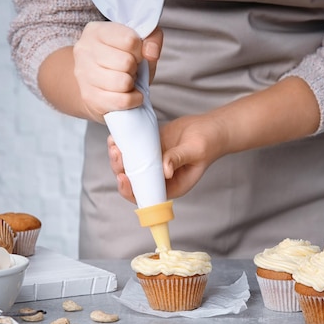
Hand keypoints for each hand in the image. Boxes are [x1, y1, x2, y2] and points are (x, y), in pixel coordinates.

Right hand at [73, 22, 162, 122]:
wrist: (97, 86)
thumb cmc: (121, 61)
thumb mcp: (139, 44)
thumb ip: (152, 39)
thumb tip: (151, 54)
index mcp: (96, 31)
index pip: (130, 40)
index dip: (139, 51)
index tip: (134, 55)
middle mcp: (85, 50)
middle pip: (126, 62)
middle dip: (134, 68)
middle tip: (128, 70)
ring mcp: (84, 75)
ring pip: (123, 82)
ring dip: (131, 84)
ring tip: (125, 81)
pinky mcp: (89, 97)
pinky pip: (122, 101)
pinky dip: (133, 100)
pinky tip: (129, 94)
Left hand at [107, 113, 227, 202]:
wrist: (209, 128)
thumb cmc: (208, 143)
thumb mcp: (195, 151)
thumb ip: (178, 159)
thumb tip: (165, 169)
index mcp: (170, 186)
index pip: (146, 196)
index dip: (131, 190)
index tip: (123, 177)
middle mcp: (159, 177)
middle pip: (133, 181)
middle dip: (120, 170)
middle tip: (116, 155)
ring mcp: (153, 163)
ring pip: (130, 165)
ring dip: (118, 158)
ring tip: (113, 145)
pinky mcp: (150, 149)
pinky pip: (133, 150)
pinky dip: (123, 146)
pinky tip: (116, 138)